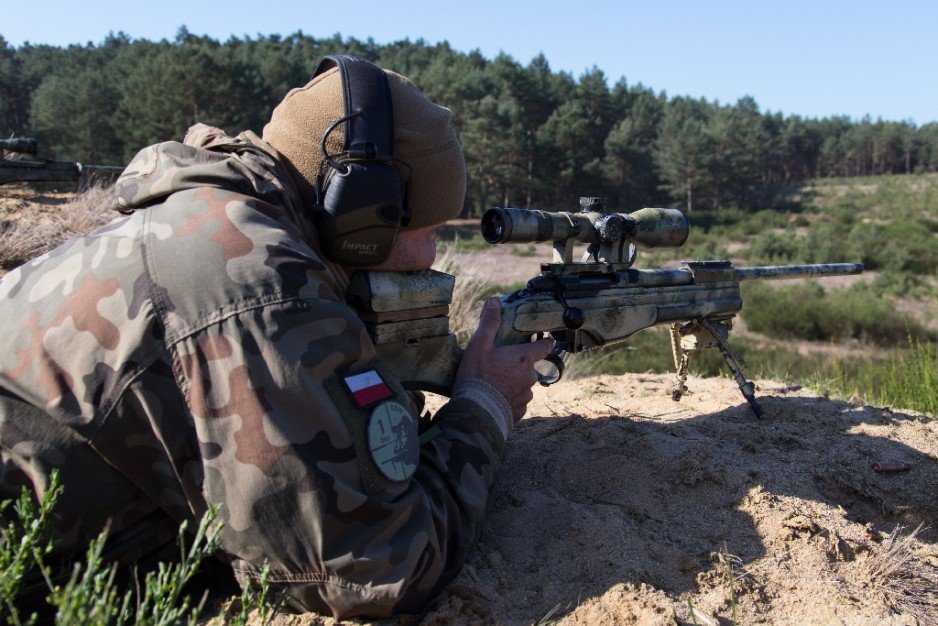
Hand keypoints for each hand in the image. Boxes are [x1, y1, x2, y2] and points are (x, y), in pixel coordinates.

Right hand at [456, 297, 553, 420]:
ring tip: (494, 385)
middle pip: (530, 367)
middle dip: (519, 366)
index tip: (543, 339)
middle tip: (500, 366)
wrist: (475, 413)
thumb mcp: (479, 345)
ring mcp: (526, 396)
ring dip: (513, 384)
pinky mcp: (519, 412)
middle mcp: (530, 377)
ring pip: (524, 386)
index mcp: (524, 358)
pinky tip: (495, 400)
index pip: (544, 346)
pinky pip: (517, 403)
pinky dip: (509, 400)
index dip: (544, 342)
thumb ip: (489, 323)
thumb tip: (494, 301)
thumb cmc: (477, 376)